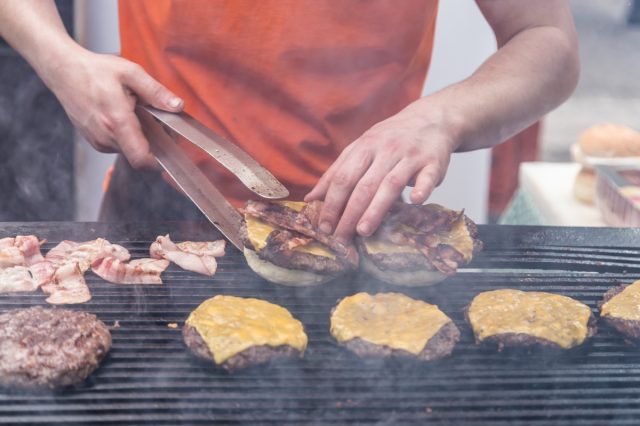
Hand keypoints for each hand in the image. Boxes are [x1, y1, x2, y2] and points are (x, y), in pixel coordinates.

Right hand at [45, 49, 182, 168]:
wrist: (63, 71)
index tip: (169, 151)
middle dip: (151, 142)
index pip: (141, 158)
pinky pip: (117, 146)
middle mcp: (106, 136)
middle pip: (139, 153)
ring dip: (137, 137)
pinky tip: (121, 117)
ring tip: (132, 113)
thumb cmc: (95, 71)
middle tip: (153, 118)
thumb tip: (177, 106)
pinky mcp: (94, 141)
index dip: (158, 162)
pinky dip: (125, 136)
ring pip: (128, 150)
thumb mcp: (130, 73)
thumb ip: (156, 92)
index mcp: (117, 121)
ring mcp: (98, 141)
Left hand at [305, 98, 457, 242]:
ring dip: (376, 209)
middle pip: (364, 185)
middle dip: (349, 213)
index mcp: (365, 147)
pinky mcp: (434, 162)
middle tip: (340, 237)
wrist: (431, 119)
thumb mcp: (361, 148)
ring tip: (363, 231)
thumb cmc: (390, 138)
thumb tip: (311, 198)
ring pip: (391, 184)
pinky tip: (416, 201)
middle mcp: (386, 150)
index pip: (343, 178)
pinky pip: (428, 177)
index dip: (332, 203)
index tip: (324, 226)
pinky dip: (422, 188)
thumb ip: (337, 172)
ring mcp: (410, 156)